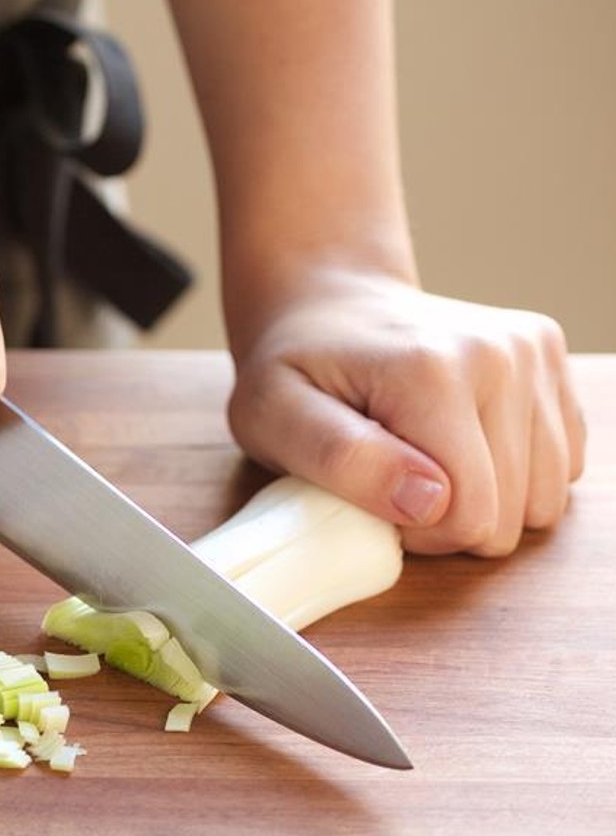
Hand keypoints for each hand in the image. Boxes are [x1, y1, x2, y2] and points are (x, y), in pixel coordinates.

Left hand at [226, 270, 585, 555]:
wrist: (329, 303)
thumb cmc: (293, 368)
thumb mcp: (273, 417)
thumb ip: (342, 459)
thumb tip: (428, 500)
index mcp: (432, 372)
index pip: (468, 515)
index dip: (417, 533)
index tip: (374, 499)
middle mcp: (501, 355)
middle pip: (511, 514)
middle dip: (450, 519)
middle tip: (393, 481)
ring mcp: (534, 354)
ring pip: (544, 499)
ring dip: (486, 501)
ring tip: (425, 462)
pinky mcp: (551, 361)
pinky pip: (562, 466)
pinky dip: (515, 475)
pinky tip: (462, 444)